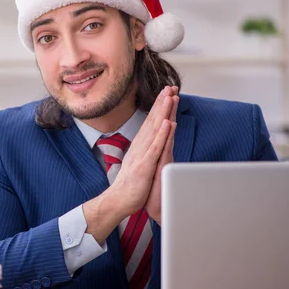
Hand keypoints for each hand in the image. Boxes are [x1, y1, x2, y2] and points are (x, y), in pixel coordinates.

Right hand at [110, 85, 176, 218]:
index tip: (167, 93)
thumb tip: (153, 143)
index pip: (151, 123)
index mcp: (140, 147)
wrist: (118, 201)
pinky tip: (166, 123)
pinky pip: (155, 148)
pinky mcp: (144, 166)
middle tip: (170, 87)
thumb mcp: (141, 165)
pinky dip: (161, 134)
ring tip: (170, 97)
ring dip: (162, 112)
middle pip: (153, 121)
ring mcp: (142, 155)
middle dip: (162, 103)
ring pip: (154, 130)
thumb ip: (147, 153)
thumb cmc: (131, 186)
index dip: (159, 107)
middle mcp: (140, 147)